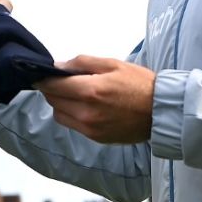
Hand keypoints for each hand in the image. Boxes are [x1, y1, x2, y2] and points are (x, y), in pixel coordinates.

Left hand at [37, 56, 155, 143]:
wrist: (161, 111)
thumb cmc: (139, 83)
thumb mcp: (112, 64)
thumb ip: (82, 63)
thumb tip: (58, 65)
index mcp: (90, 91)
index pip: (53, 86)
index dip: (43, 79)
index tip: (39, 74)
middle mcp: (86, 113)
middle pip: (53, 100)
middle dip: (52, 89)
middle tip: (61, 81)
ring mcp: (90, 128)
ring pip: (59, 115)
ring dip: (60, 103)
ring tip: (74, 94)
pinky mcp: (96, 138)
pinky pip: (73, 125)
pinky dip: (73, 114)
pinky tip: (86, 106)